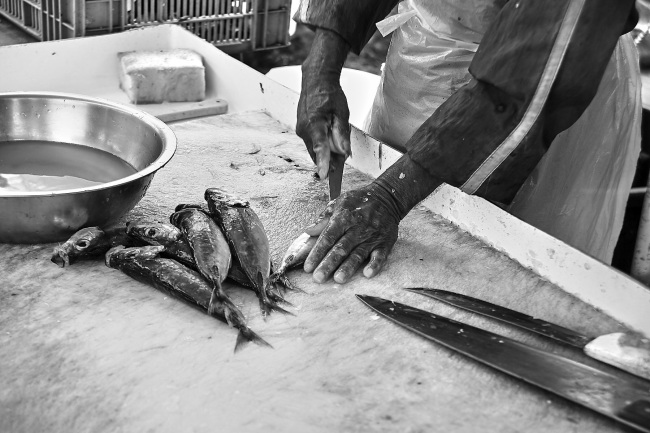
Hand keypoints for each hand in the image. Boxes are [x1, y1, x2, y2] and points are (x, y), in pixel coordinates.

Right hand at [296, 28, 350, 179]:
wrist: (315, 81)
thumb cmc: (330, 95)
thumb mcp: (341, 114)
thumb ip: (342, 135)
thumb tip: (345, 153)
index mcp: (315, 125)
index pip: (320, 149)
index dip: (323, 164)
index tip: (324, 176)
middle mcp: (304, 129)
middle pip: (317, 153)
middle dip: (328, 160)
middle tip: (341, 164)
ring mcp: (300, 130)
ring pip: (314, 149)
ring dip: (325, 152)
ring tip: (337, 145)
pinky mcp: (301, 129)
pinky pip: (312, 143)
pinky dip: (320, 145)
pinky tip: (329, 138)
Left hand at [303, 183, 399, 283]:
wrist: (388, 197)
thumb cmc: (359, 201)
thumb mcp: (339, 203)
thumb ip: (324, 218)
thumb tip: (308, 230)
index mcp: (344, 218)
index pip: (328, 237)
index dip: (317, 252)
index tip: (308, 267)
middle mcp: (357, 228)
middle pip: (341, 248)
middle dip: (329, 264)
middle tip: (318, 278)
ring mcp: (372, 236)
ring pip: (358, 254)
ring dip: (348, 267)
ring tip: (338, 279)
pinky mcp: (385, 243)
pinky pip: (380, 255)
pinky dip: (375, 265)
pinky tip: (367, 274)